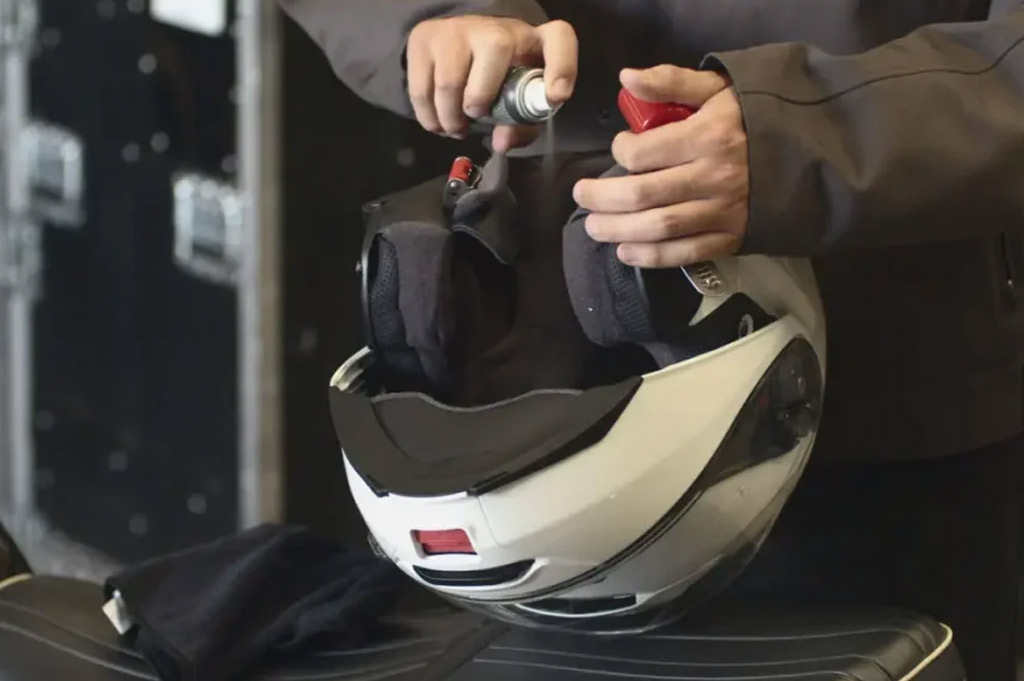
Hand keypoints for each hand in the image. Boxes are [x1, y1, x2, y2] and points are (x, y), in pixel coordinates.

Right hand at [406, 15, 577, 150]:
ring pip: (450, 80)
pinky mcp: (424, 38)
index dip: (561, 68)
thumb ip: (520, 125)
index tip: (554, 97)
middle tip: (475, 119)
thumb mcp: (518, 101)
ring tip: (456, 127)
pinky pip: (422, 88)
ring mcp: (457, 29)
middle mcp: (496, 28)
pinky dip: (429, 117)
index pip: (559, 38)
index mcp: (533, 41)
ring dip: (451, 118)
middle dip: (481, 99)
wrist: (456, 49)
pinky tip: (438, 122)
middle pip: (494, 51)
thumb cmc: (499, 79)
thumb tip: (502, 143)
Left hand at [573, 65, 747, 267]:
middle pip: (642, 195)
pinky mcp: (731, 238)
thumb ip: (669, 82)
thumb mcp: (716, 88)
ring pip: (658, 228)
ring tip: (593, 227)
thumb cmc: (753, 118)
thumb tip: (625, 79)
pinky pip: (684, 253)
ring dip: (617, 230)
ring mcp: (723, 212)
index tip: (619, 148)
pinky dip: (650, 257)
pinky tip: (625, 251)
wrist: (809, 155)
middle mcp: (714, 177)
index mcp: (708, 136)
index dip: (620, 151)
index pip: (644, 153)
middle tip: (581, 195)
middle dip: (601, 198)